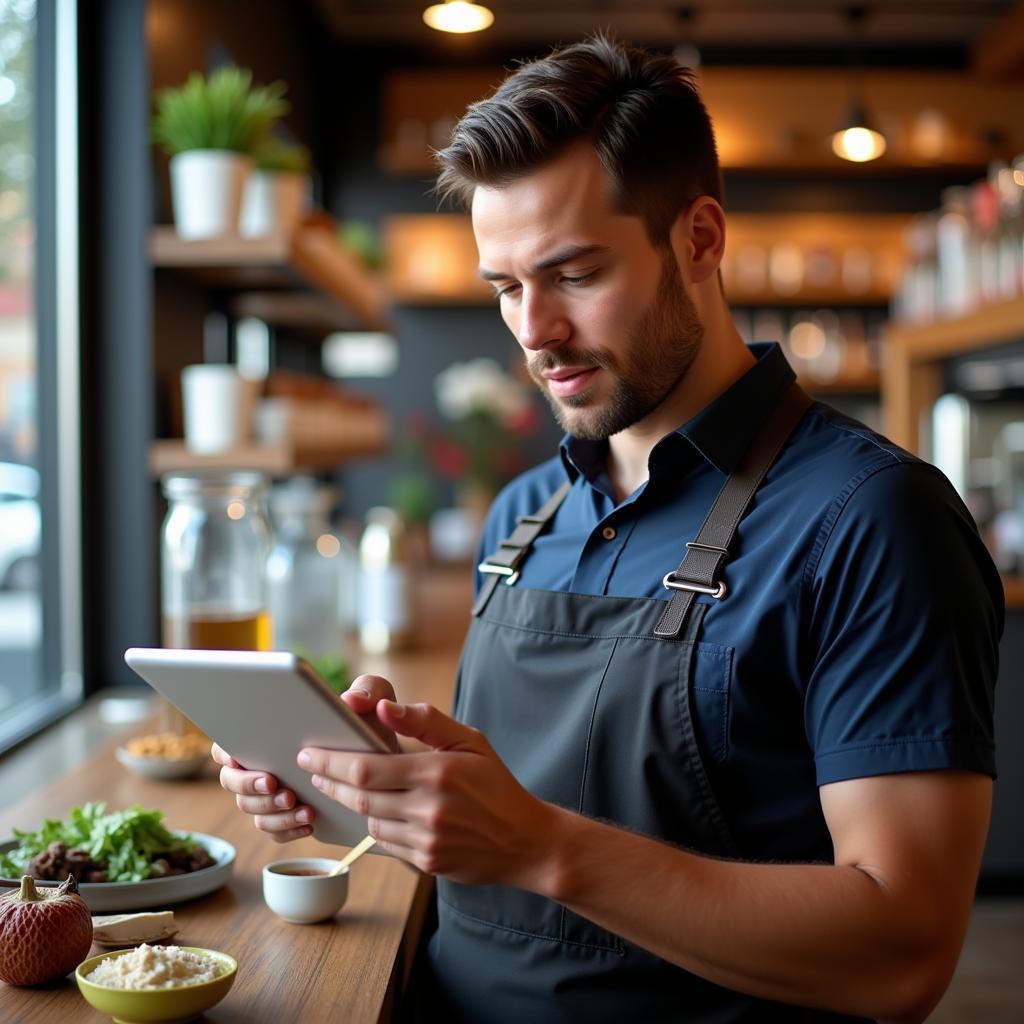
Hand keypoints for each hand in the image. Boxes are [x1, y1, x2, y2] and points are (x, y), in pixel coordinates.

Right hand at [209, 675, 398, 842]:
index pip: (227, 741)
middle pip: (231, 780)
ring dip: (271, 809)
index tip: (239, 757)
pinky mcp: (287, 817)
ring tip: (299, 804)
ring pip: (251, 808)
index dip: (226, 751)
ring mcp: (271, 793)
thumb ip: (367, 689)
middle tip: (274, 782)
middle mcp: (262, 764)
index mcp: (267, 732)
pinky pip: (274, 830)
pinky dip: (288, 828)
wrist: (387, 763)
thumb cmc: (370, 723)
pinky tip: (309, 821)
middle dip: (248, 784)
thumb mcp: (375, 697)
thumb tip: (351, 700)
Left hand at [296, 701, 561, 887]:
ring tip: (341, 789)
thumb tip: (384, 707)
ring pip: (369, 822)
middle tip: (312, 771)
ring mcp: (426, 839)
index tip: (310, 753)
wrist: (525, 840)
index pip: (367, 767)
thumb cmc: (495, 783)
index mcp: (437, 771)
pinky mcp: (426, 863)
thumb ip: (425, 721)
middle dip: (329, 782)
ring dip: (352, 805)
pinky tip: (373, 813)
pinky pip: (386, 844)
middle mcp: (429, 808)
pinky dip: (374, 827)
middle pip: (360, 796)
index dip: (331, 761)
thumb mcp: (470, 741)